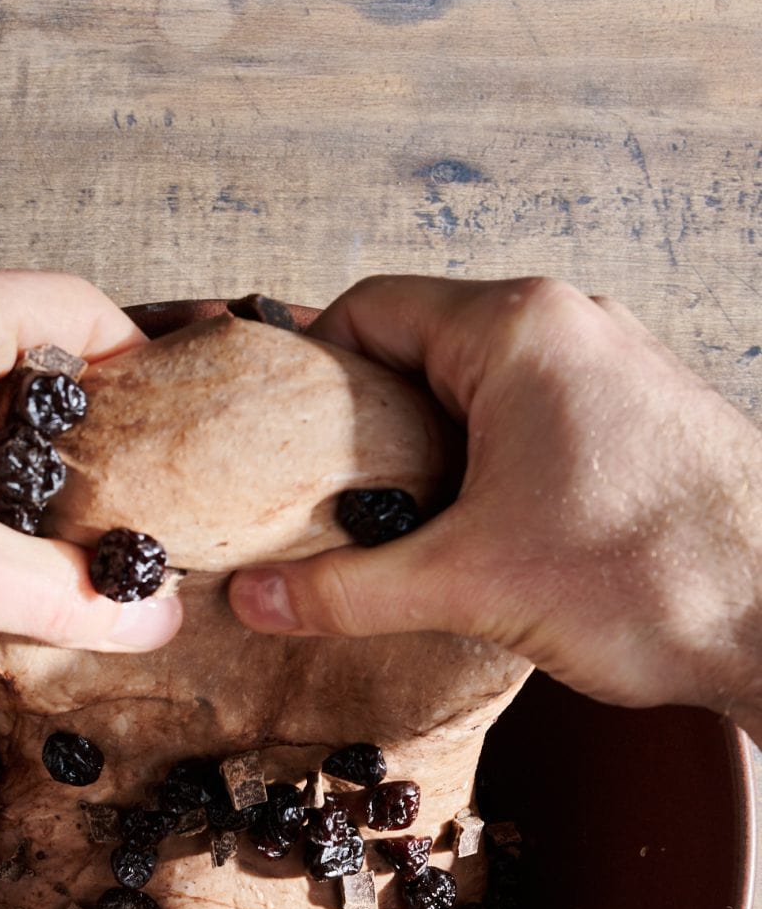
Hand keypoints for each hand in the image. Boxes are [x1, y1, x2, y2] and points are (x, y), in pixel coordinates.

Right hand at [229, 275, 761, 739]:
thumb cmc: (653, 577)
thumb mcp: (470, 584)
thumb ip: (348, 588)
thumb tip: (256, 597)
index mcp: (516, 331)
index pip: (370, 311)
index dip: (308, 373)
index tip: (276, 441)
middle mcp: (567, 328)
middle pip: (421, 349)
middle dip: (365, 425)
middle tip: (323, 499)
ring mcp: (609, 370)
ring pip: (478, 389)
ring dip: (428, 452)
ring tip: (394, 527)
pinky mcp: (635, 420)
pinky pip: (531, 420)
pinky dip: (486, 466)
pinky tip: (474, 535)